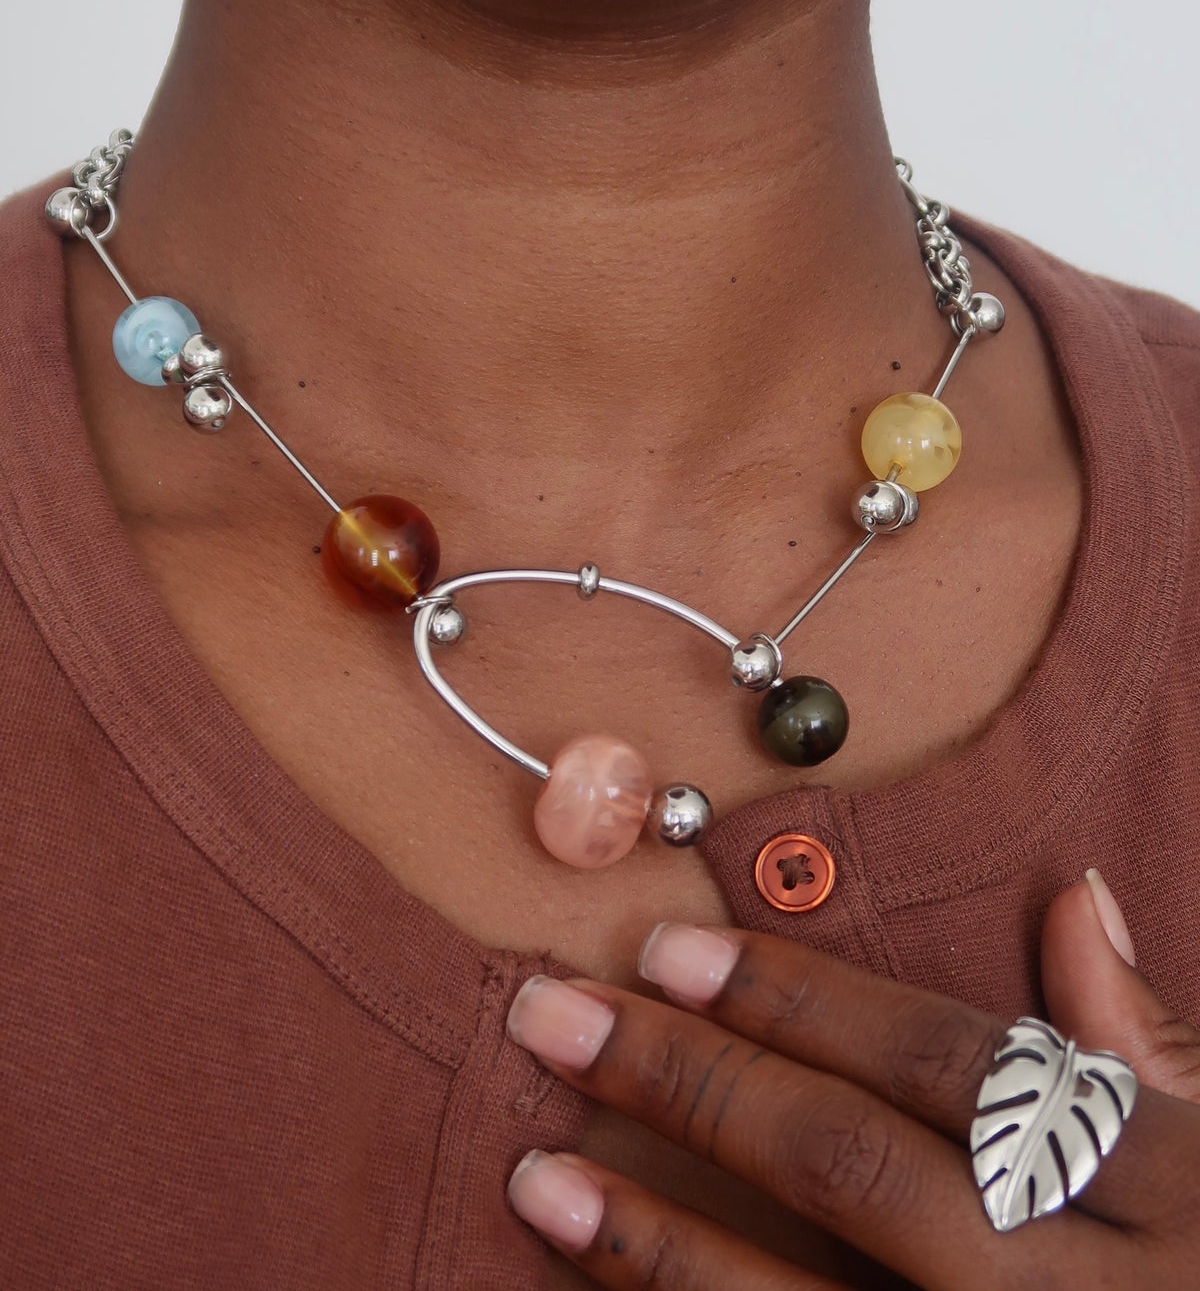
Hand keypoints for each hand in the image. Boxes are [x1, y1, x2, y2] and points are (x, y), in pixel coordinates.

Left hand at [503, 872, 1199, 1286]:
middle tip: (553, 1017)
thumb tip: (1074, 897)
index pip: (944, 1066)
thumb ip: (1141, 1044)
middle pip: (854, 1168)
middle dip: (692, 1087)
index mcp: (1149, 1189)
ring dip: (658, 1248)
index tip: (666, 949)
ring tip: (539, 1181)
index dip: (799, 1001)